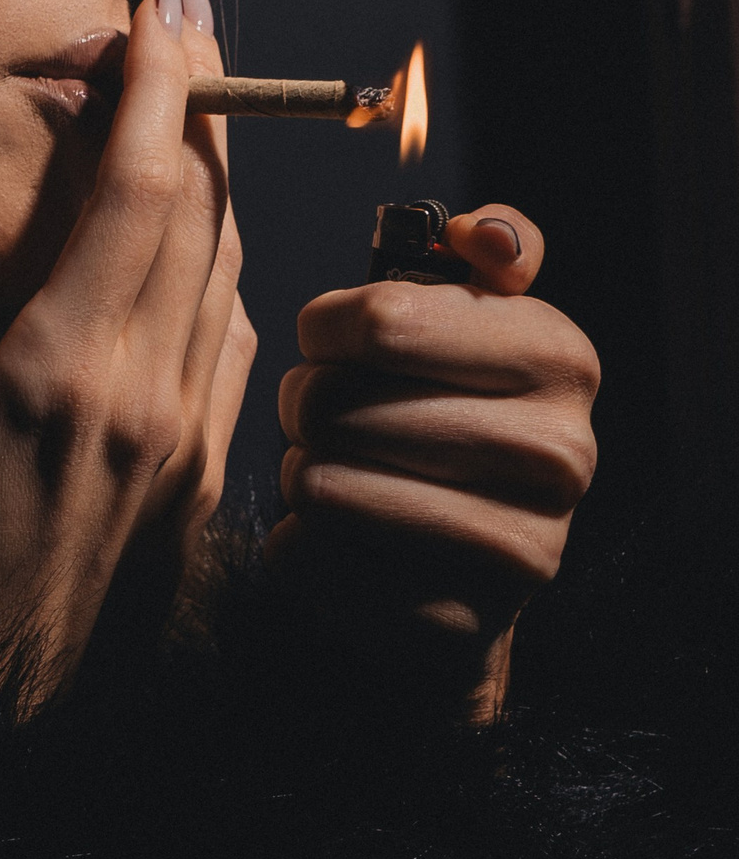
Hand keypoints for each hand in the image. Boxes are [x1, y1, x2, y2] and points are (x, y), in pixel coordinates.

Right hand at [0, 0, 254, 709]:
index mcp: (60, 377)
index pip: (135, 196)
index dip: (156, 91)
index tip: (160, 14)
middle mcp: (144, 398)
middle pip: (199, 212)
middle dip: (199, 105)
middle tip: (187, 24)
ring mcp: (185, 442)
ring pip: (228, 270)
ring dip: (215, 181)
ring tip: (188, 113)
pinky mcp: (200, 481)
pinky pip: (233, 344)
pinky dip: (222, 268)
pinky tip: (194, 246)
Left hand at [268, 208, 599, 714]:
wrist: (471, 570)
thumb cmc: (454, 416)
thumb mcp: (482, 320)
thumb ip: (494, 252)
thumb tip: (483, 234)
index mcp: (562, 359)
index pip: (380, 320)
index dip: (323, 331)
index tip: (327, 346)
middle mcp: (559, 454)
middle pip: (336, 404)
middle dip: (304, 408)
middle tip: (319, 421)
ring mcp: (517, 549)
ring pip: (319, 485)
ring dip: (300, 475)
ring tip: (330, 475)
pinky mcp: (456, 624)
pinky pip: (308, 560)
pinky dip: (295, 546)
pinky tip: (335, 539)